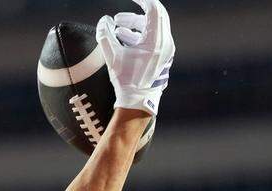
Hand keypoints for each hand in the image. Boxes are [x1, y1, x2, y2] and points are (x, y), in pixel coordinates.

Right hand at [96, 0, 174, 115]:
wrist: (138, 101)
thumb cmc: (126, 79)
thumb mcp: (112, 56)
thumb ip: (105, 35)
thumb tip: (104, 21)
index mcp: (155, 41)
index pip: (153, 9)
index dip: (142, 0)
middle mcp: (165, 43)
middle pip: (156, 16)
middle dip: (137, 12)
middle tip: (121, 14)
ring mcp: (166, 49)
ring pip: (153, 27)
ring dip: (136, 23)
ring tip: (118, 26)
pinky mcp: (163, 55)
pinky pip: (154, 37)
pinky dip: (140, 33)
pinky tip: (124, 37)